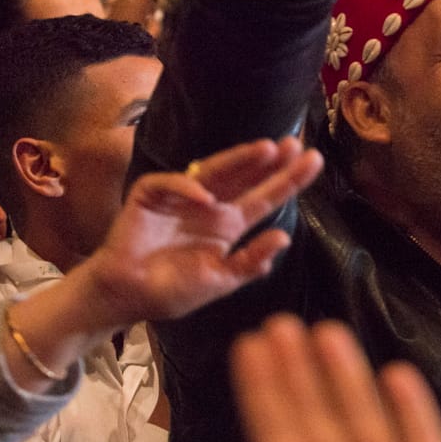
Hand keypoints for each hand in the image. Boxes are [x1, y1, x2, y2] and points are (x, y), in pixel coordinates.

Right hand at [87, 137, 322, 322]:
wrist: (127, 297)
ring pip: (213, 171)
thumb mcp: (219, 281)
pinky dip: (186, 188)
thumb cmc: (172, 291)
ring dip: (239, 160)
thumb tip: (283, 237)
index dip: (287, 179)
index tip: (313, 161)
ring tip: (266, 149)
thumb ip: (249, 262)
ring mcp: (181, 198)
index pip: (264, 199)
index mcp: (227, 226)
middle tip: (295, 144)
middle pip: (245, 178)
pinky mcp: (150, 196)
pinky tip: (205, 197)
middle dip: (270, 161)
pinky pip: (170, 184)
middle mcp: (210, 206)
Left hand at [192, 315, 440, 441]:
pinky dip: (413, 409)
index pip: (278, 438)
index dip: (262, 392)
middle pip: (318, 419)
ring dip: (347, 377)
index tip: (246, 348)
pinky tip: (396, 373)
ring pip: (367, 419)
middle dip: (297, 371)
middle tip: (278, 322)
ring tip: (325, 331)